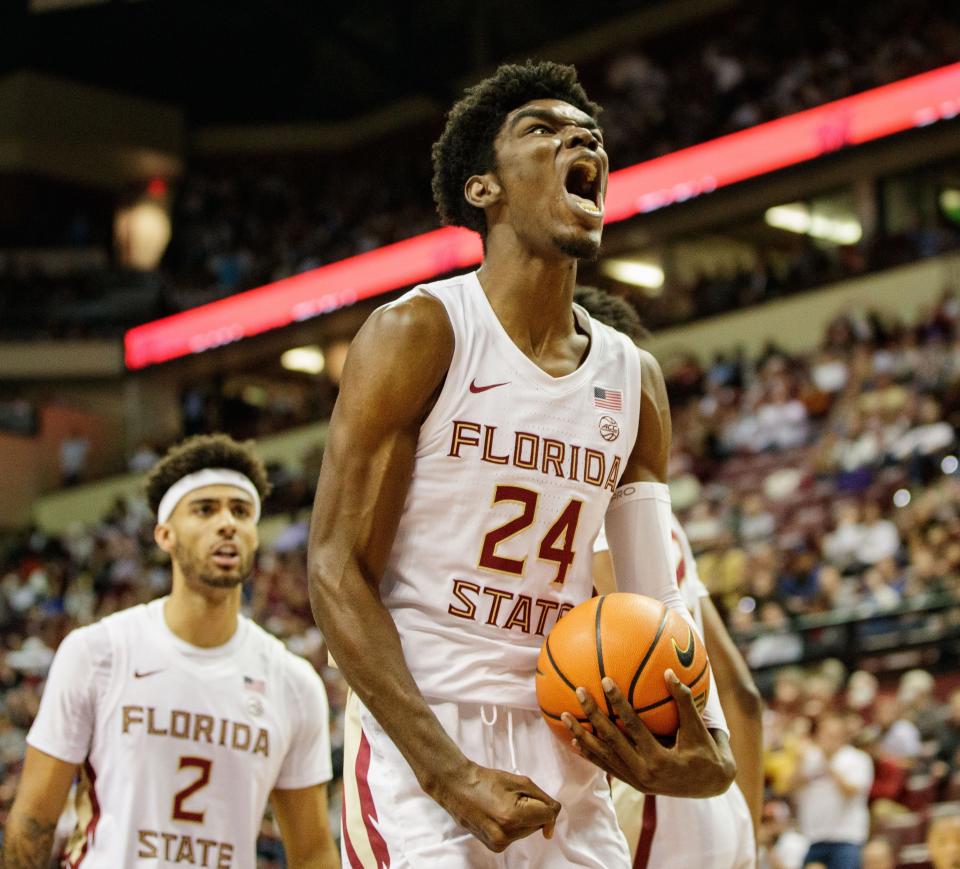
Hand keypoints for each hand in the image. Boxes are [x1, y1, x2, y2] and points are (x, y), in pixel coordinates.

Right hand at [428, 762, 560, 852]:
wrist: (458, 788)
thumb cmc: (486, 780)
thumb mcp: (519, 781)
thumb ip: (542, 798)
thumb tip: (553, 815)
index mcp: (513, 816)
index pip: (548, 816)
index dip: (548, 806)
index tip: (541, 800)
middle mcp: (506, 834)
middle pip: (538, 825)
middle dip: (533, 811)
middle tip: (514, 798)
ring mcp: (499, 843)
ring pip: (528, 831)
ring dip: (524, 818)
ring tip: (504, 805)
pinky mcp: (495, 847)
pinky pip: (516, 836)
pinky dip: (514, 826)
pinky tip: (500, 814)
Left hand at [563, 671, 735, 797]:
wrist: (711, 785)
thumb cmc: (707, 751)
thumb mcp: (699, 728)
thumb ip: (684, 700)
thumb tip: (668, 671)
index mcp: (659, 759)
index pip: (633, 727)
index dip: (618, 704)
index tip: (605, 681)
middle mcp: (644, 773)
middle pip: (611, 740)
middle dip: (593, 716)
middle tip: (579, 692)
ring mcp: (636, 781)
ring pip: (603, 757)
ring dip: (582, 736)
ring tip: (564, 716)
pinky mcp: (633, 784)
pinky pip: (607, 767)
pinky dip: (590, 754)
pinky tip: (574, 740)